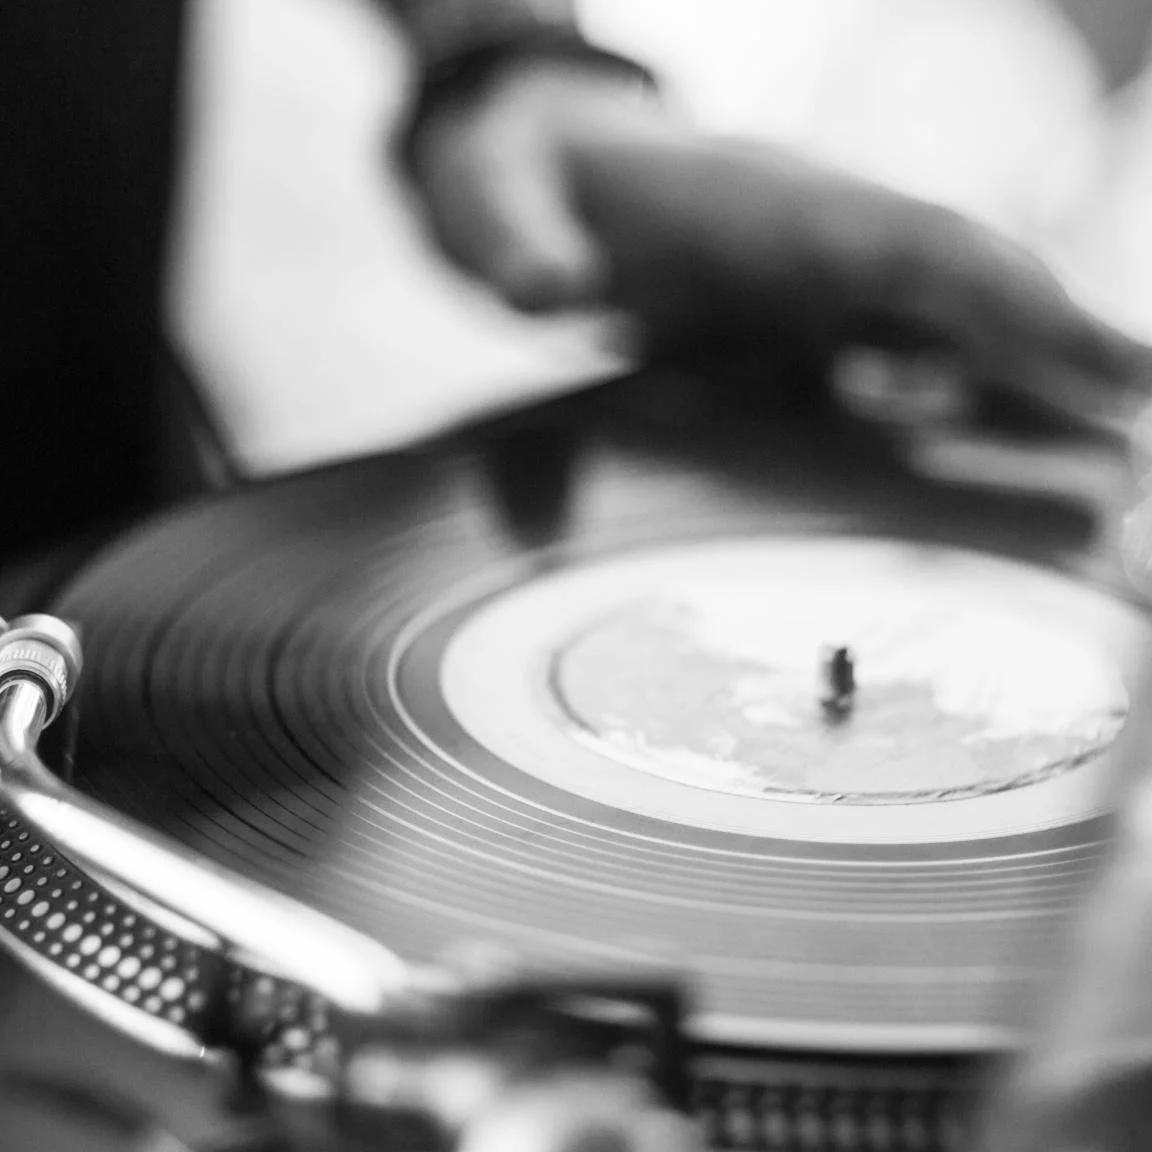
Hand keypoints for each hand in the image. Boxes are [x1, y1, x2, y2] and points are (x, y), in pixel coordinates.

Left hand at [409, 62, 1145, 427]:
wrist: (518, 149)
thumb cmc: (509, 168)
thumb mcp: (488, 194)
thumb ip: (516, 241)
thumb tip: (550, 291)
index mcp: (756, 204)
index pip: (911, 249)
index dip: (1010, 306)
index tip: (1117, 364)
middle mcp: (802, 236)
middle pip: (954, 287)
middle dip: (1053, 347)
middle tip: (1144, 423)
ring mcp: (799, 276)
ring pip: (935, 325)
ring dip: (1020, 382)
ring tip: (1110, 454)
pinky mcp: (778, 314)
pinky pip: (883, 355)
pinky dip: (945, 397)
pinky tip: (986, 446)